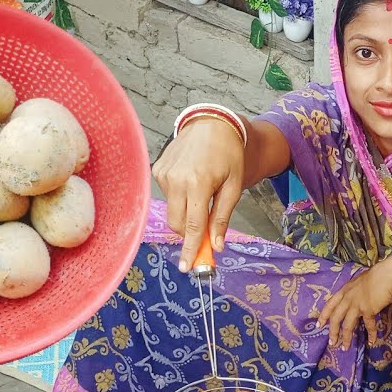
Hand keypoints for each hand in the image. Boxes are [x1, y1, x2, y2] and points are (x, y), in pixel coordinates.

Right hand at [151, 118, 244, 270]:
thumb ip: (223, 216)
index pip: (191, 225)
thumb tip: (215, 245)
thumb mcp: (234, 185)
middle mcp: (175, 179)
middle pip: (178, 223)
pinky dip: (180, 197)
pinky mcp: (157, 170)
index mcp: (197, 183)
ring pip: (173, 211)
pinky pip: (168, 196)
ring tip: (203, 193)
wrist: (211, 124)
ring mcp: (163, 174)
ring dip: (187, 212)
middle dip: (189, 233)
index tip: (188, 268)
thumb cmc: (228, 154)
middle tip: (205, 234)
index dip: (190, 248)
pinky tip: (191, 181)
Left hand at [317, 255, 391, 349]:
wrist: (389, 274)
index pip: (330, 304)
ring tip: (345, 348)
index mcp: (345, 290)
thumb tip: (360, 298)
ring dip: (346, 338)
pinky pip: (368, 326)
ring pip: (347, 325)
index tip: (319, 325)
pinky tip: (372, 342)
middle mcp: (348, 298)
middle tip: (332, 343)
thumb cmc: (379, 275)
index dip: (324, 316)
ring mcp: (357, 304)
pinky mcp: (368, 310)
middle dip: (333, 332)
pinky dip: (371, 335)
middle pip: (336, 318)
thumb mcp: (362, 282)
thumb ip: (357, 291)